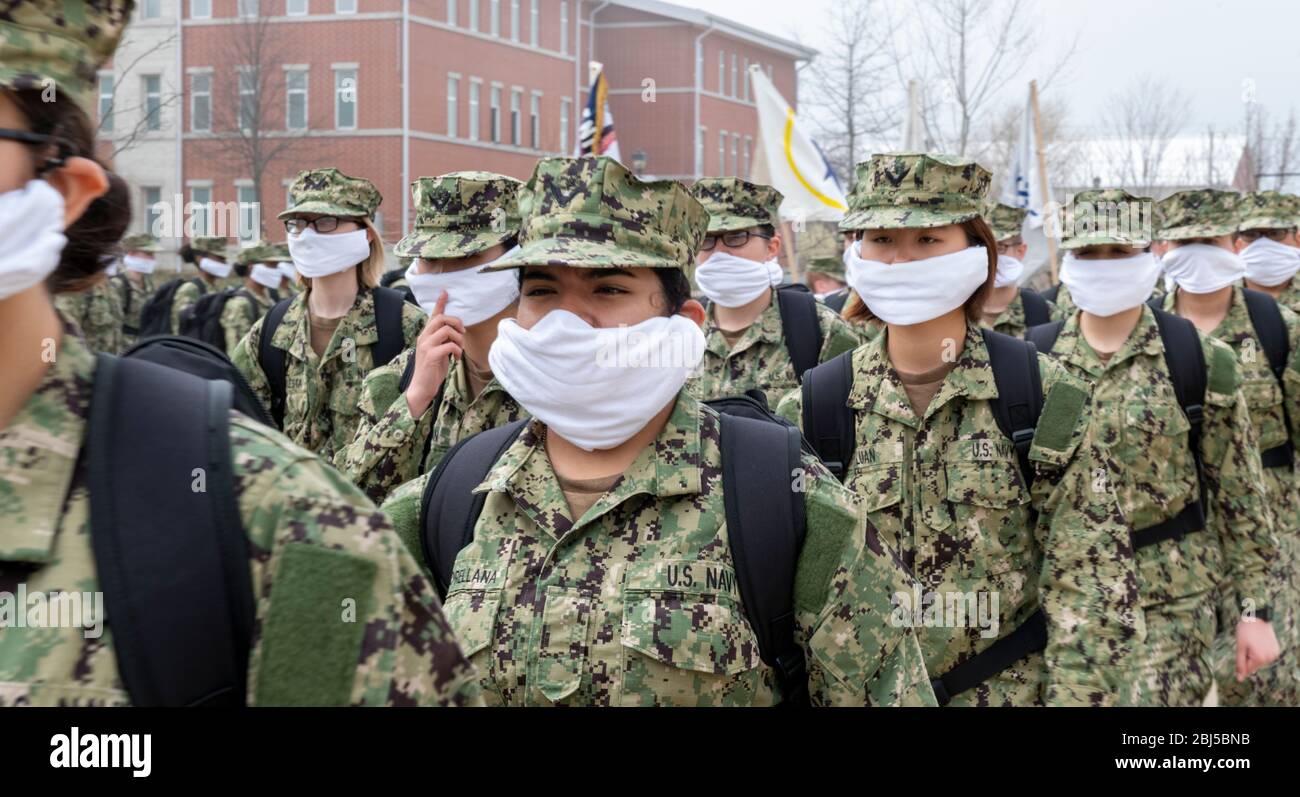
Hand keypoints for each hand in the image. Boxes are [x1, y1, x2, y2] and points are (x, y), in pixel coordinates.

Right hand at [405, 291, 463, 417]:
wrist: (422, 387)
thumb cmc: (432, 369)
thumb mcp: (439, 351)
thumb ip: (444, 340)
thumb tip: (456, 332)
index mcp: (426, 335)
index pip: (432, 315)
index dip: (440, 303)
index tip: (445, 292)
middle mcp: (424, 337)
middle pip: (441, 319)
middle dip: (456, 323)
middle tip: (462, 333)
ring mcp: (426, 346)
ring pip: (446, 330)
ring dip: (458, 338)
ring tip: (459, 349)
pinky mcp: (431, 355)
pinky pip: (449, 345)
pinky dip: (457, 350)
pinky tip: (457, 357)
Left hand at [1235, 618, 1279, 680]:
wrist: (1257, 618)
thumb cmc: (1245, 631)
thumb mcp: (1240, 647)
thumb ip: (1240, 664)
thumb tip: (1239, 679)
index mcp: (1260, 659)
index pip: (1248, 669)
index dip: (1241, 662)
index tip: (1241, 651)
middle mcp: (1269, 658)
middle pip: (1254, 665)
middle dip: (1248, 657)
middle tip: (1247, 644)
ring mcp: (1274, 654)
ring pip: (1260, 661)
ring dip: (1254, 655)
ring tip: (1253, 642)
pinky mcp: (1276, 650)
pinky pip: (1265, 655)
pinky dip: (1260, 652)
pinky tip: (1258, 642)